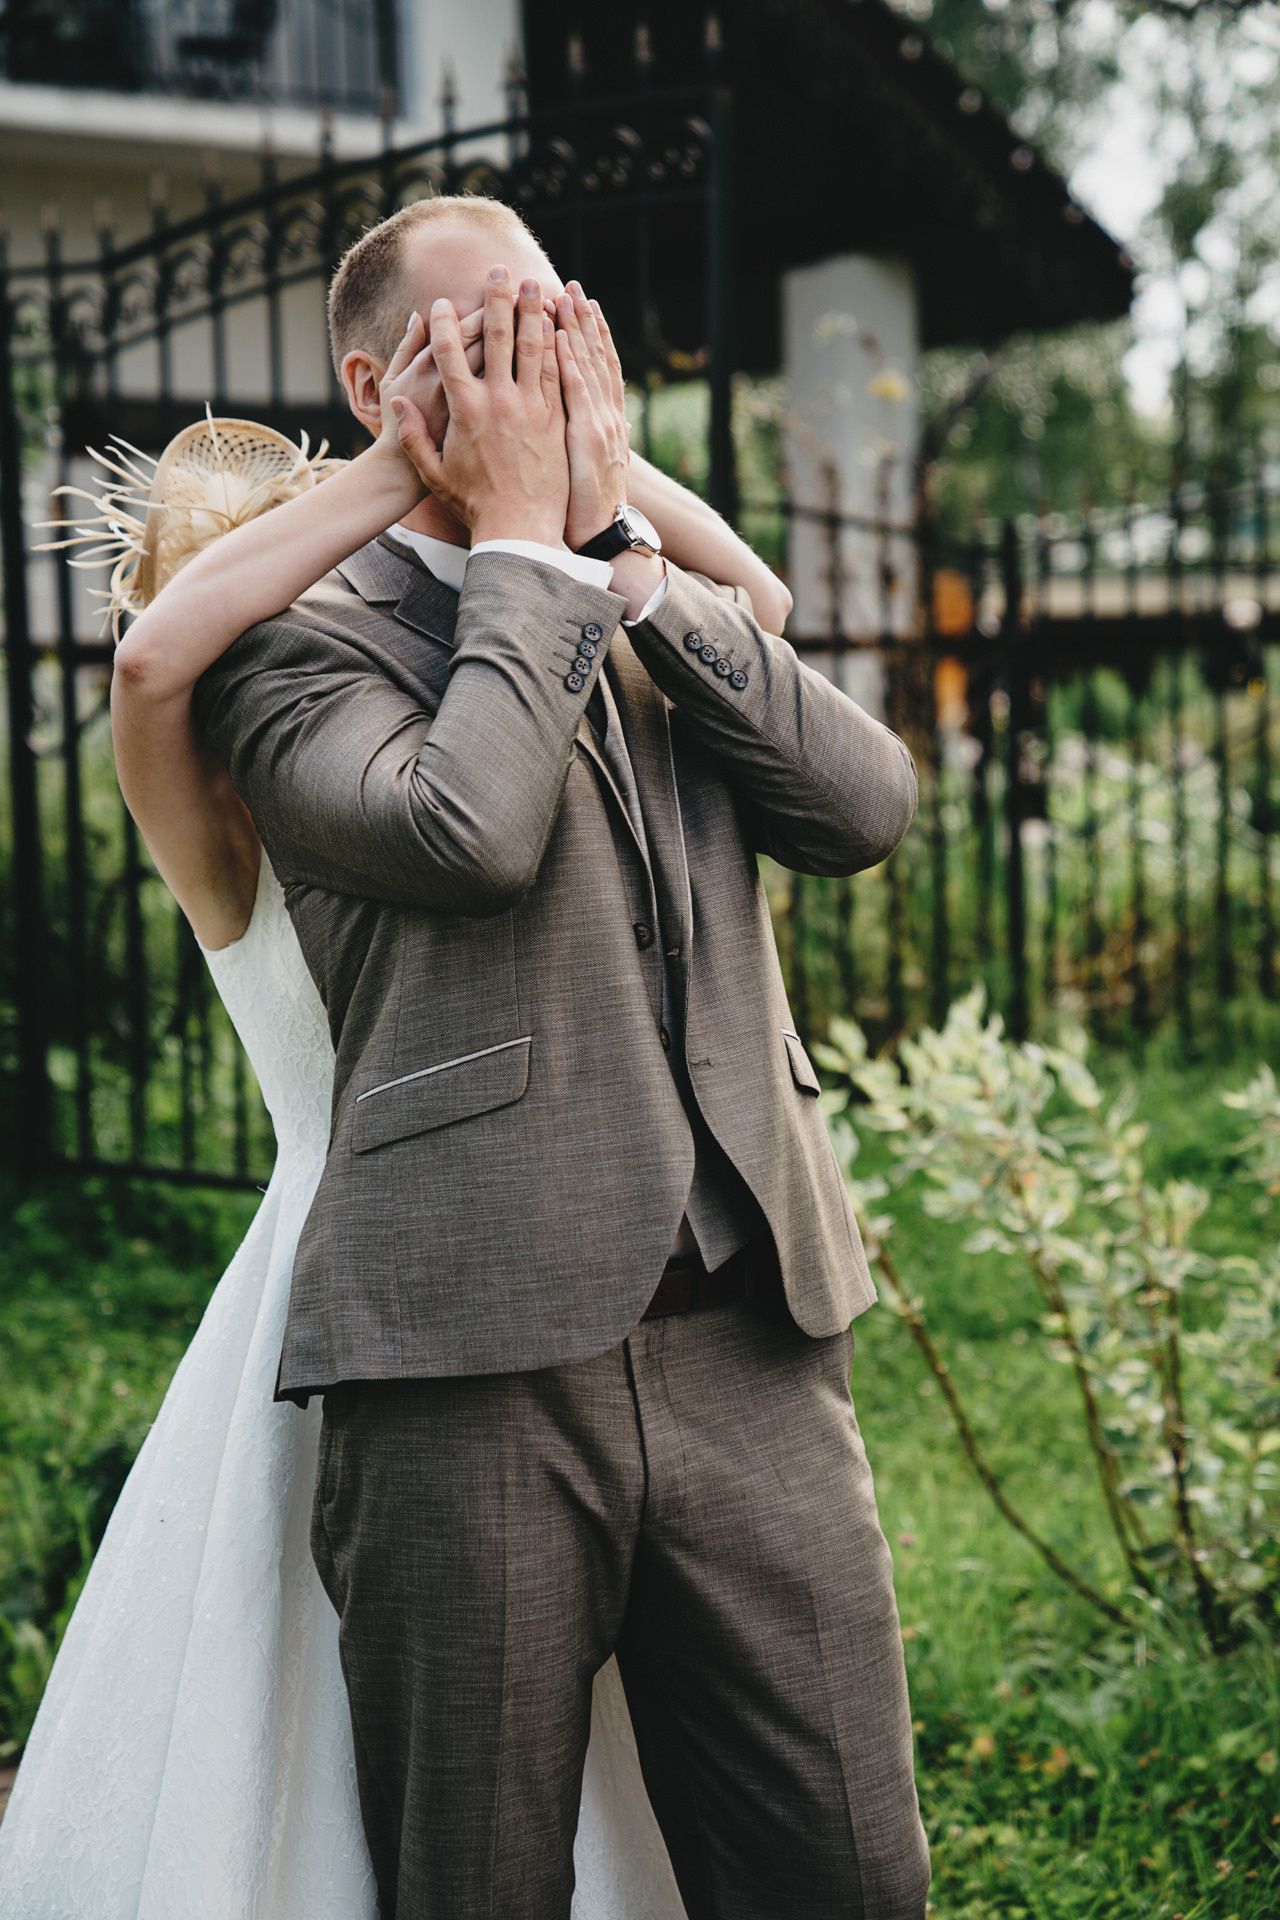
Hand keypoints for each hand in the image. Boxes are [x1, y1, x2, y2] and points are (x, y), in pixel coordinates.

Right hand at [391, 269, 568, 546]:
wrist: (519, 530)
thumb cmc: (474, 504)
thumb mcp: (434, 472)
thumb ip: (414, 437)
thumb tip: (397, 405)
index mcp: (464, 411)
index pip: (448, 353)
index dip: (444, 323)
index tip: (441, 302)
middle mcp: (498, 402)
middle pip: (496, 337)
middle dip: (497, 299)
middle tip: (500, 271)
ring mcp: (531, 408)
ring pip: (533, 348)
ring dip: (534, 312)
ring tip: (537, 285)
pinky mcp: (556, 419)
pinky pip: (556, 373)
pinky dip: (557, 345)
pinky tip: (561, 325)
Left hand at [554, 284, 629, 551]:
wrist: (603, 539)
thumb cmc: (586, 510)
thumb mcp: (591, 469)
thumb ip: (588, 439)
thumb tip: (589, 423)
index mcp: (605, 422)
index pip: (599, 369)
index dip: (592, 336)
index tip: (581, 306)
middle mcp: (606, 417)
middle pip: (596, 359)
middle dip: (585, 321)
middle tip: (572, 286)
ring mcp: (600, 425)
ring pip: (589, 367)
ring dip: (579, 329)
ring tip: (567, 295)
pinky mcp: (588, 439)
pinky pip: (576, 393)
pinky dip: (572, 362)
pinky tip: (562, 336)